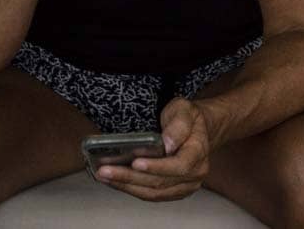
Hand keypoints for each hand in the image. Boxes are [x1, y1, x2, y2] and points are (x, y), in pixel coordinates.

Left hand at [96, 97, 210, 201]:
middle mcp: (194, 174)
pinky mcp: (173, 191)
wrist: (198, 129)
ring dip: (127, 186)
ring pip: (153, 192)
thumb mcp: (184, 109)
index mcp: (198, 152)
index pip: (179, 165)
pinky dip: (132, 189)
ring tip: (104, 176)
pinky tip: (115, 181)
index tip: (135, 162)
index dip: (157, 167)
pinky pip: (151, 195)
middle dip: (130, 177)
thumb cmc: (188, 117)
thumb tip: (168, 144)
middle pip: (160, 182)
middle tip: (106, 170)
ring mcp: (185, 186)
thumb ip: (178, 125)